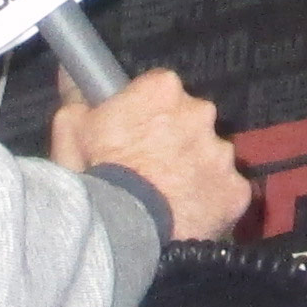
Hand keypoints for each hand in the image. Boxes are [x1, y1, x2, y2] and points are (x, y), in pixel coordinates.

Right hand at [54, 68, 246, 241]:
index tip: (133, 131)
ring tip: (167, 198)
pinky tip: (187, 216)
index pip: (159, 89)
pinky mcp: (236, 190)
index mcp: (163, 89)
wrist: (123, 231)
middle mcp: (201, 113)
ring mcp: (222, 153)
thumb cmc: (95, 173)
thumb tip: (72, 74)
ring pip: (211, 156)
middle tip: (149, 167)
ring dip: (195, 170)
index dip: (145, 110)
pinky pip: (225, 192)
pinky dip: (211, 202)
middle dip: (175, 138)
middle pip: (191, 119)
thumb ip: (78, 97)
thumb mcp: (70, 128)